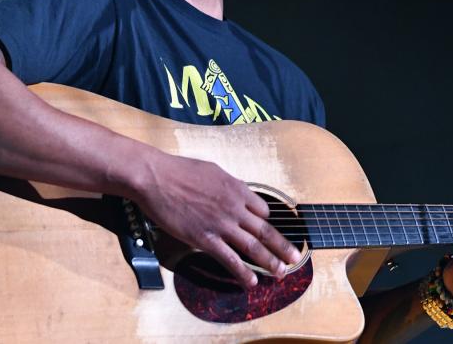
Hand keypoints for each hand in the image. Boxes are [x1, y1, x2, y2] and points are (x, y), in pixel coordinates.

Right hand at [134, 151, 301, 288]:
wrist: (157, 177)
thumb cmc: (180, 170)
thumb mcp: (212, 171)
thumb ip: (227, 185)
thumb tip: (234, 192)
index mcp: (237, 189)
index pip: (262, 210)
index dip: (268, 222)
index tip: (271, 231)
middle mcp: (234, 207)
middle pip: (265, 230)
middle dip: (283, 246)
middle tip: (295, 258)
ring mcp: (221, 224)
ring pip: (252, 247)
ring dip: (269, 262)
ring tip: (281, 273)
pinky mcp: (204, 238)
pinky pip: (229, 259)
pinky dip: (242, 273)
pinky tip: (251, 282)